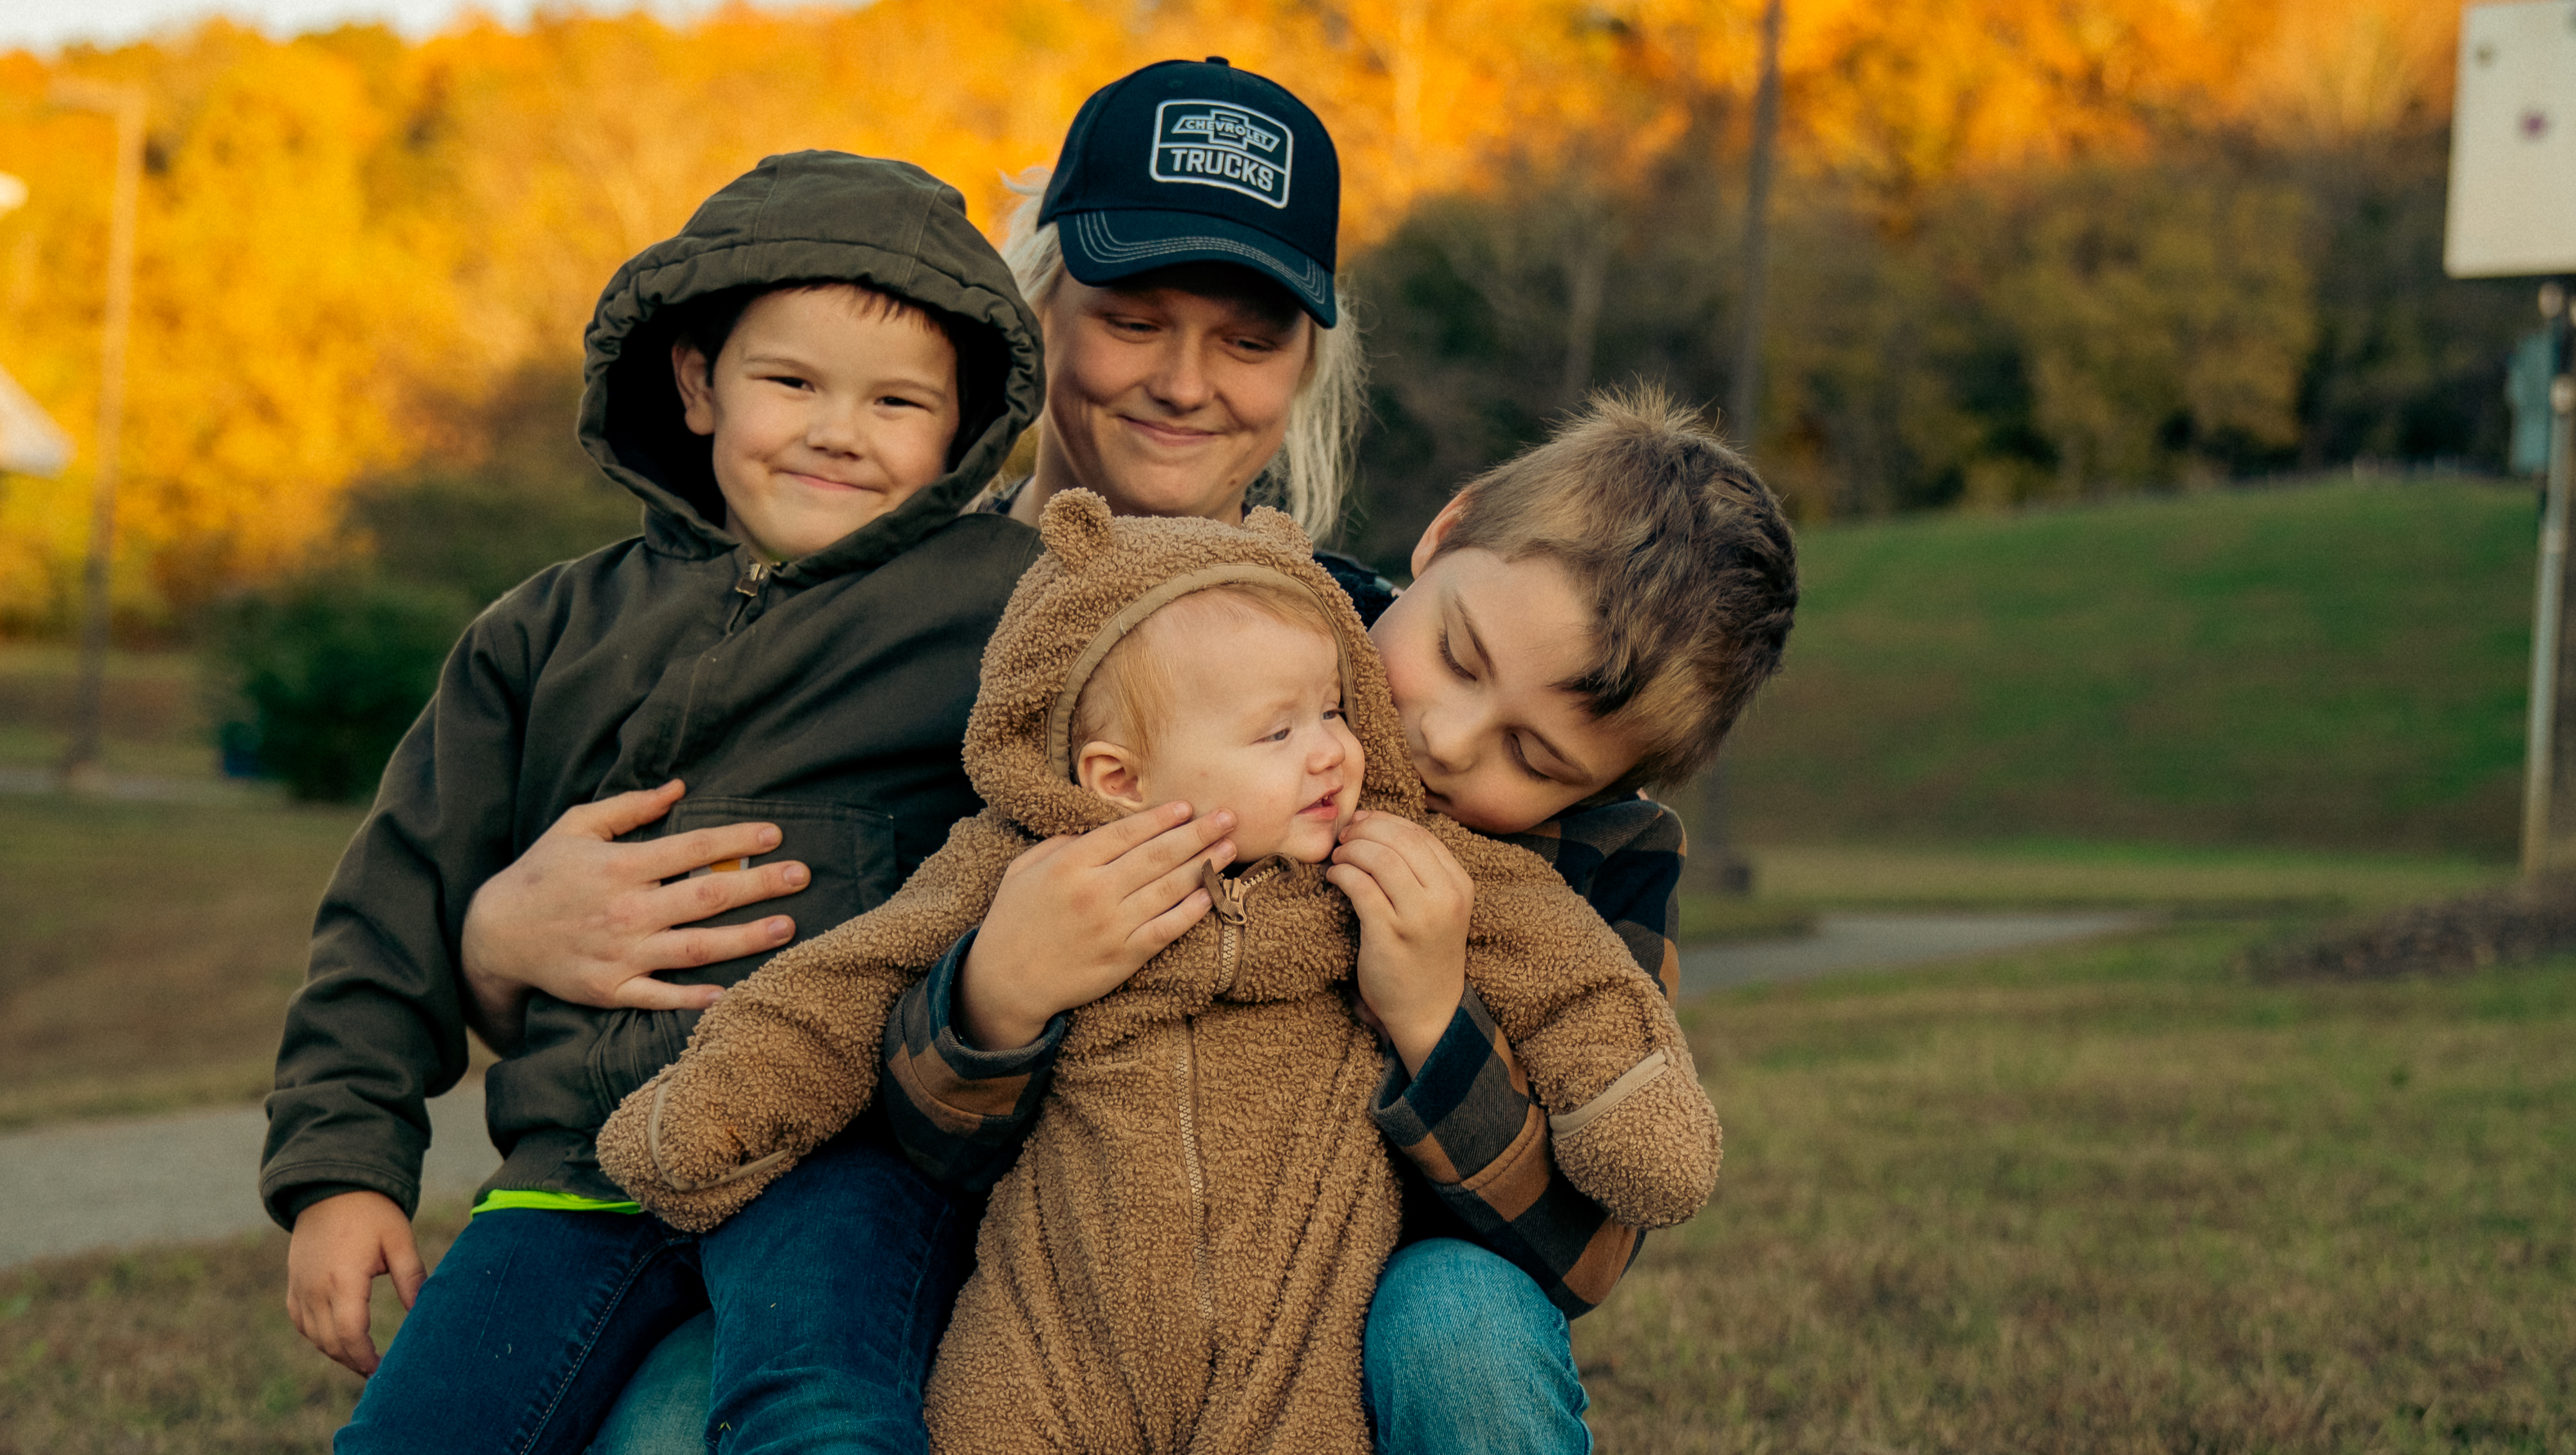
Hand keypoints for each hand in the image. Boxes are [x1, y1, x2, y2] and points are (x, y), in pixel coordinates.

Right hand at [285, 1190, 423, 1376]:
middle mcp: (315, 1287)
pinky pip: (301, 1321)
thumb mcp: (399, 1241)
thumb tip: (422, 1312)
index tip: (382, 1370)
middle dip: (353, 1361)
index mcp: (344, 1278)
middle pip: (330, 1341)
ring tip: (362, 1359)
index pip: (351, 1333)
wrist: (332, 1187)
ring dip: (336, 1351)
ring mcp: (300, 1286)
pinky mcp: (293, 1283)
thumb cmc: (372, 1213)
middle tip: (376, 1371)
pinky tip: (337, 1339)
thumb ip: (412, 1277)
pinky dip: (317, 1336)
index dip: (365, 1357)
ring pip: (313, 1335)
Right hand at [460, 780, 810, 1049]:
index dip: (736, 839)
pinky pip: (660, 996)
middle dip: (758, 885)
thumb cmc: (542, 873)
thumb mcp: (576, 826)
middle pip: (705, 896)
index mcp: (620, 865)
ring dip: (746, 939)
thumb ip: (630, 807)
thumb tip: (679, 787)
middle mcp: (626, 910)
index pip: (691, 848)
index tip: (775, 833)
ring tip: (789, 928)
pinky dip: (694, 998)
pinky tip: (731, 993)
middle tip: (803, 876)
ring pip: (695, 948)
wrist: (494, 936)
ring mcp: (620, 954)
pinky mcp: (611, 990)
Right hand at [956, 801, 1236, 1050]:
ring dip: (1204, 865)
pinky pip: (1166, 929)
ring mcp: (1113, 926)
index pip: (1126, 833)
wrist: (1006, 982)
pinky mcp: (1124, 957)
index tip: (1187, 805)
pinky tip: (1212, 894)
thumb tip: (1097, 828)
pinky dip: (1191, 911)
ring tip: (1229, 847)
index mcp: (1070, 865)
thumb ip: (1059, 844)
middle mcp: (1095, 892)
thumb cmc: (1013, 920)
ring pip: (1168, 888)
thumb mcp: (1023, 869)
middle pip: (1157, 855)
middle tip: (1228, 816)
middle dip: (1197, 833)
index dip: (1160, 817)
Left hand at [1328, 810, 1471, 1073]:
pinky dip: (1342, 873)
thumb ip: (1420, 872)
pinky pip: (1360, 886)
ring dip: (1351, 851)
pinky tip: (1334, 878)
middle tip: (1343, 837)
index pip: (1420, 834)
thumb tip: (1375, 826)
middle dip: (1365, 830)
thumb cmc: (1425, 955)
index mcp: (1459, 885)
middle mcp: (1446, 897)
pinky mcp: (1390, 934)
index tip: (1360, 822)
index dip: (1384, 821)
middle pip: (1400, 840)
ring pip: (1379, 858)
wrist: (1429, 1011)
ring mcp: (1419, 917)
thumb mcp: (1439, 908)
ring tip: (1337, 858)